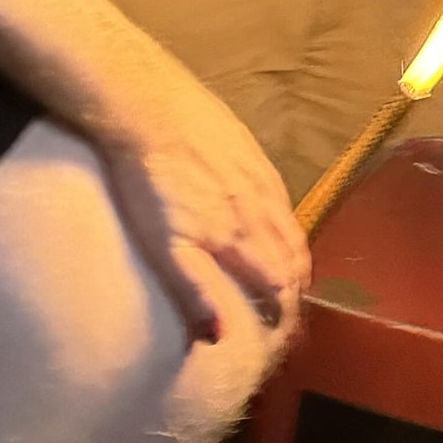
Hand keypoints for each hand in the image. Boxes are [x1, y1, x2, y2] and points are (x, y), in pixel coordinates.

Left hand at [95, 65, 306, 345]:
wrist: (147, 105)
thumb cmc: (147, 181)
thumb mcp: (164, 244)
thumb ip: (194, 290)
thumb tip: (221, 337)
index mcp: (240, 237)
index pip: (278, 286)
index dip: (284, 314)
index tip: (282, 335)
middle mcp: (260, 209)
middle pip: (292, 260)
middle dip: (295, 292)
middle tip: (289, 314)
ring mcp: (259, 177)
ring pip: (291, 228)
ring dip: (296, 260)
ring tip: (291, 280)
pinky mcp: (251, 151)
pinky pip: (282, 197)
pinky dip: (288, 223)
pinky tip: (277, 224)